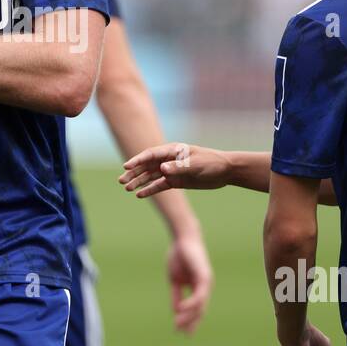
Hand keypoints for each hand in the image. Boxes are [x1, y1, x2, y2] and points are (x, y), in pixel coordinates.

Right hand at [118, 142, 232, 197]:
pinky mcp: (176, 181)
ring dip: (138, 181)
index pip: (151, 155)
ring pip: (150, 176)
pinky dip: (149, 190)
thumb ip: (178, 167)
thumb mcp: (196, 164)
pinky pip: (159, 186)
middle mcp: (169, 160)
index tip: (126, 166)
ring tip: (126, 188)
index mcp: (173, 151)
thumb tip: (161, 169)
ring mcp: (172, 170)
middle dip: (133, 172)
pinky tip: (139, 194)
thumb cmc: (212, 163)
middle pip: (147, 166)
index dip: (138, 160)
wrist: (225, 171)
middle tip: (121, 180)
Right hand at [166, 229, 212, 333]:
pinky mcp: (204, 277)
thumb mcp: (175, 280)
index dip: (189, 320)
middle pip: (200, 310)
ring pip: (200, 305)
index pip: (196, 308)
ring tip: (178, 324)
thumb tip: (175, 310)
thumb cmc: (178, 256)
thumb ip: (176, 295)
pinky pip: (199, 295)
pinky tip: (182, 309)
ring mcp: (206, 282)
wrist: (182, 239)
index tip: (181, 332)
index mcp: (197, 287)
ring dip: (189, 316)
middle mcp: (204, 287)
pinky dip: (191, 303)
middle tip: (182, 333)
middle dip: (190, 322)